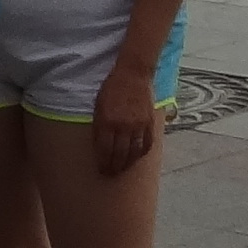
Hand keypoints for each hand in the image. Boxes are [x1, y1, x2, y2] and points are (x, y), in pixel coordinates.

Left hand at [90, 62, 162, 177]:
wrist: (133, 73)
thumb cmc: (111, 87)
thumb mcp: (98, 104)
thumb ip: (99, 125)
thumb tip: (99, 143)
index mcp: (107, 121)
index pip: (104, 150)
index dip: (103, 163)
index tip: (101, 170)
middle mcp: (122, 126)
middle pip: (119, 155)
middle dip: (114, 167)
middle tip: (110, 174)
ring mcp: (138, 125)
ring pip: (133, 153)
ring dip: (127, 164)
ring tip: (122, 169)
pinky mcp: (149, 122)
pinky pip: (147, 143)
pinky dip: (141, 153)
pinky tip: (137, 157)